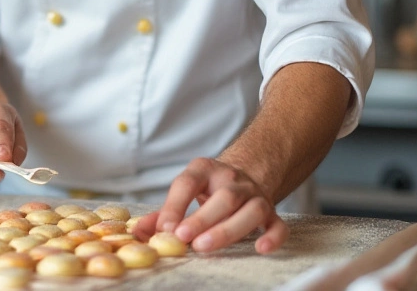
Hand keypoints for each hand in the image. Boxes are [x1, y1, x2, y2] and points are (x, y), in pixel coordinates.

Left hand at [133, 157, 288, 254]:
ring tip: (205, 246)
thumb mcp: (184, 191)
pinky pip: (278, 223)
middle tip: (184, 238)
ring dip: (228, 229)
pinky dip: (273, 236)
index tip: (164, 228)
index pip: (188, 182)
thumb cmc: (207, 189)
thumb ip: (163, 212)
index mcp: (205, 170)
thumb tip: (139, 232)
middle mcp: (233, 180)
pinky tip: (261, 248)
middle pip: (222, 197)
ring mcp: (254, 196)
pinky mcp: (272, 212)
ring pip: (250, 210)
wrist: (244, 175)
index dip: (175, 205)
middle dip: (202, 219)